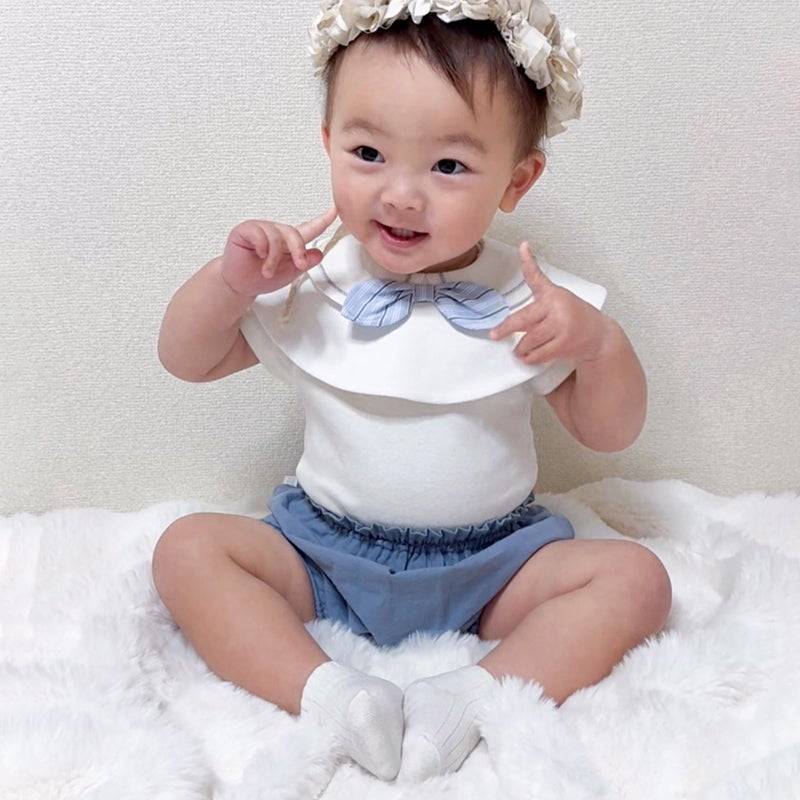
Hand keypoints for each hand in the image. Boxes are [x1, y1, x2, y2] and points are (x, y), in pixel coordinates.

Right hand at [219, 207, 337, 296]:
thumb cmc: (259, 278)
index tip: (335, 211)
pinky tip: (258, 255)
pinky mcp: (246, 230)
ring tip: (267, 270)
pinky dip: (262, 247)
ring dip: (274, 258)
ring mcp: (261, 229)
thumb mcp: (289, 274)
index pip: (310, 228)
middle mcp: (276, 233)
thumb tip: (318, 253)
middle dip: (298, 250)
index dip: (323, 219)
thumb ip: (305, 263)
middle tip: (297, 264)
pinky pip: (260, 233)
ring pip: (277, 236)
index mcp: (288, 242)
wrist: (239, 285)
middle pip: (294, 232)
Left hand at [491, 242, 612, 363]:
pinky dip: (530, 358)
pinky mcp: (564, 344)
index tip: (523, 246)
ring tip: (520, 350)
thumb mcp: (558, 303)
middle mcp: (556, 307)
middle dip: (505, 329)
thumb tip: (509, 324)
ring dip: (520, 349)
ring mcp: (561, 326)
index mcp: (552, 294)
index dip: (528, 260)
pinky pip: (538, 354)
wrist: (600, 336)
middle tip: (495, 334)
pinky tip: (530, 356)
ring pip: (528, 341)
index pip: (537, 276)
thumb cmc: (574, 318)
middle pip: (522, 319)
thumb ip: (536, 308)